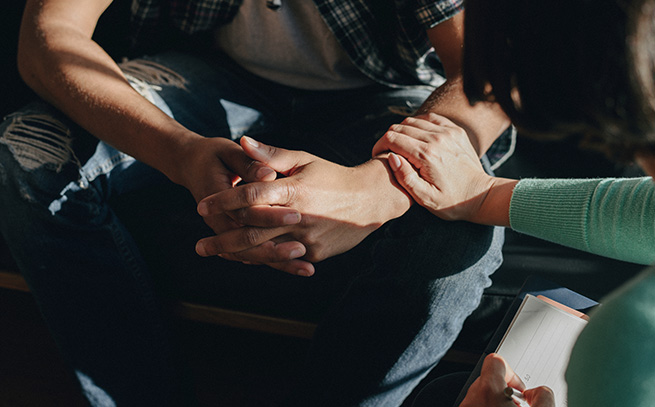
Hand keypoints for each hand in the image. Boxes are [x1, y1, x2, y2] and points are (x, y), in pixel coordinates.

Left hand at [195, 137, 409, 275]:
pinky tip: (244, 259)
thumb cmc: (333, 176)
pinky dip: (262, 259)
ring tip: (216, 254)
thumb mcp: (304, 160)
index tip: (201, 206)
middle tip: (199, 246)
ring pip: (265, 250)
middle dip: (222, 240)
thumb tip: (243, 141)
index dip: (223, 200)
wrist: (371, 200)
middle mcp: (298, 216)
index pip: (251, 196)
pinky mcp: (314, 253)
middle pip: (251, 232)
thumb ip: (271, 155)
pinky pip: (283, 258)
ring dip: (237, 255)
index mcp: (294, 190)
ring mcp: (307, 238)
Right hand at [372, 113, 496, 222]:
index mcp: (426, 155)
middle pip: (400, 127)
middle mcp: (437, 139)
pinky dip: (419, 124)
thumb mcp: (424, 198)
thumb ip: (405, 178)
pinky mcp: (455, 130)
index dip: (379, 145)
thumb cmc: (451, 202)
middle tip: (387, 152)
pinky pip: (430, 118)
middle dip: (388, 138)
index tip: (377, 156)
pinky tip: (417, 138)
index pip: (392, 138)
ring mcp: (448, 132)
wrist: (480, 195)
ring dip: (403, 131)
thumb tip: (392, 157)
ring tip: (401, 147)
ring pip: (414, 121)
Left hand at [459, 353, 554, 406]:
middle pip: (487, 379)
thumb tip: (541, 391)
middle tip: (517, 406)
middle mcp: (471, 399)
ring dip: (495, 400)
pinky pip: (475, 404)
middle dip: (504, 390)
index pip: (496, 361)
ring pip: (480, 395)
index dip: (513, 373)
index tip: (520, 390)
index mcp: (488, 391)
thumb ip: (544, 395)